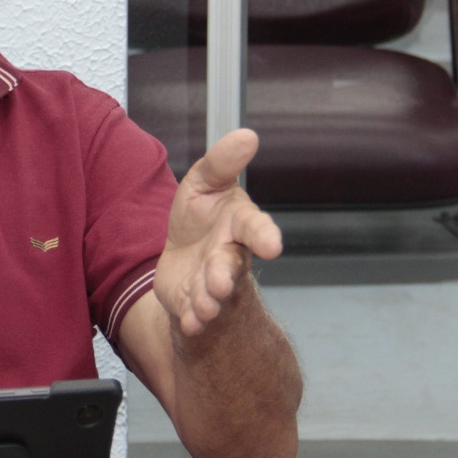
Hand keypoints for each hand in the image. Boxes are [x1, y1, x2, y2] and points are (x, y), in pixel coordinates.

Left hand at [154, 128, 282, 336]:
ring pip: (214, 294)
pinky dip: (193, 321)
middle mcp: (230, 256)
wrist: (184, 257)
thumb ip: (222, 163)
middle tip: (219, 283)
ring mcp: (213, 283)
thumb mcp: (205, 182)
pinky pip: (196, 314)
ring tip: (204, 306)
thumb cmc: (201, 216)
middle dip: (225, 274)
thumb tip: (248, 134)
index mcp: (238, 224)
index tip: (272, 245)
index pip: (254, 227)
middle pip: (231, 266)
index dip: (263, 234)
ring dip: (209, 301)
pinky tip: (189, 324)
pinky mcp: (194, 303)